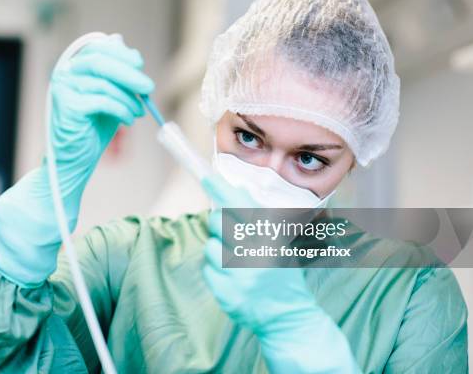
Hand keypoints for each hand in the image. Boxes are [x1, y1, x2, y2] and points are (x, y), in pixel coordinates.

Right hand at [50, 34, 153, 230]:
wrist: (77, 160)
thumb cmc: (94, 128)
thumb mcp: (111, 95)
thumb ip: (116, 72)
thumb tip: (122, 42)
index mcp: (75, 67)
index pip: (98, 48)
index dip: (121, 53)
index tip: (139, 63)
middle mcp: (65, 74)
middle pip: (101, 62)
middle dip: (130, 74)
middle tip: (149, 87)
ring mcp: (63, 88)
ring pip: (104, 83)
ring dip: (128, 98)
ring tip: (139, 112)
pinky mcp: (67, 106)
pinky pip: (102, 101)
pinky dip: (121, 109)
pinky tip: (128, 120)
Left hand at [200, 174, 359, 372]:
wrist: (288, 317)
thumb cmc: (281, 274)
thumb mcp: (278, 242)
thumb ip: (258, 218)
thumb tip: (236, 190)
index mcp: (271, 238)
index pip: (241, 207)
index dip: (221, 191)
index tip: (207, 178)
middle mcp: (256, 254)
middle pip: (218, 222)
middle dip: (218, 224)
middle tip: (230, 235)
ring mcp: (241, 277)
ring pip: (210, 247)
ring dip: (218, 252)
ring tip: (236, 264)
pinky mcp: (227, 294)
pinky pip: (207, 271)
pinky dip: (216, 273)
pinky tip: (233, 281)